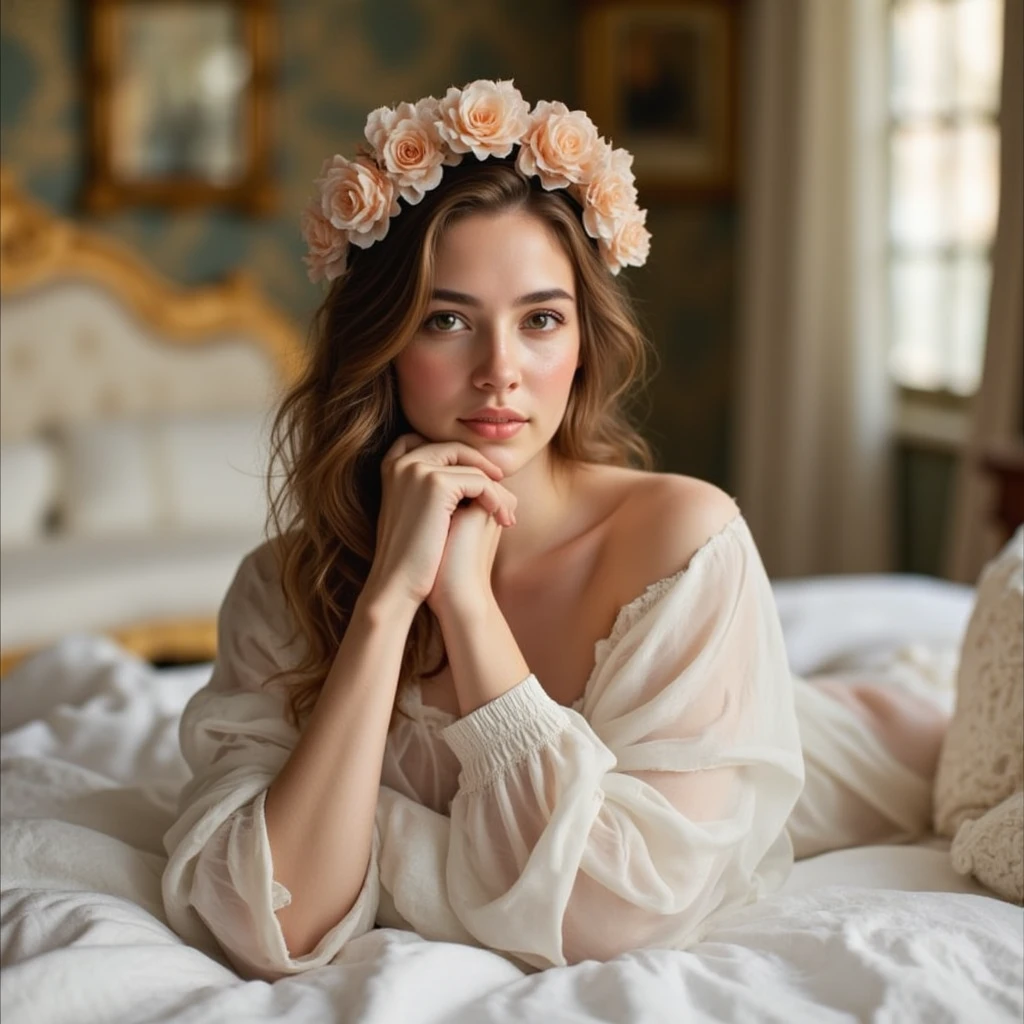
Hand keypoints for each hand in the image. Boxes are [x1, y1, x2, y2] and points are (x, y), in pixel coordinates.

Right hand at [362, 434, 516, 613]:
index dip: (455, 454)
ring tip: (503, 510)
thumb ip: (429, 489)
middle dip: (479, 465)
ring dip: (492, 486)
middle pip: (453, 447)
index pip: (427, 440)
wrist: (398, 583)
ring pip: (469, 464)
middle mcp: (401, 462)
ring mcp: (416, 469)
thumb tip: (464, 476)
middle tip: (500, 485)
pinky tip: (500, 518)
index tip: (477, 474)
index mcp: (391, 468)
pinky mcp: (435, 483)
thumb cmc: (410, 555)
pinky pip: (479, 481)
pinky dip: (494, 498)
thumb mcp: (415, 513)